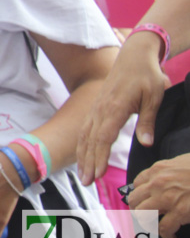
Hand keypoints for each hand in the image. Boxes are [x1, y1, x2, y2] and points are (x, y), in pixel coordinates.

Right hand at [77, 32, 167, 185]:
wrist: (134, 55)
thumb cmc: (146, 75)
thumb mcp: (154, 96)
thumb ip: (148, 121)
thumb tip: (146, 143)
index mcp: (115, 107)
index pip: (104, 137)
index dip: (100, 157)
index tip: (98, 174)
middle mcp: (101, 108)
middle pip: (90, 140)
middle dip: (88, 162)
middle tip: (87, 182)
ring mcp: (96, 106)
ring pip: (85, 135)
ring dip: (83, 155)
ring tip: (83, 175)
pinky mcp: (96, 106)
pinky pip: (86, 128)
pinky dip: (83, 144)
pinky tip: (83, 155)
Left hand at [127, 153, 189, 237]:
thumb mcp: (179, 162)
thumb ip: (167, 172)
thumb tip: (164, 181)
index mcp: (157, 170)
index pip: (137, 184)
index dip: (140, 195)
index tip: (144, 201)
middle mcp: (157, 184)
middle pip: (134, 201)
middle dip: (138, 211)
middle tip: (146, 217)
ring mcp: (166, 198)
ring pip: (143, 215)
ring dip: (147, 224)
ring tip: (155, 228)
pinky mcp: (179, 212)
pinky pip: (164, 228)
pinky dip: (166, 235)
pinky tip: (171, 237)